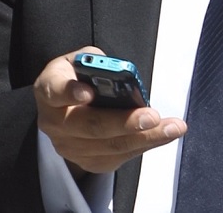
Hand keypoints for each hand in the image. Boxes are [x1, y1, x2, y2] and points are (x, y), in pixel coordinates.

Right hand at [33, 47, 185, 178]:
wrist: (66, 107)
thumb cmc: (78, 78)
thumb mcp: (83, 61)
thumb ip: (98, 63)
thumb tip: (121, 73)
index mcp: (50, 90)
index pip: (56, 90)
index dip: (70, 91)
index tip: (88, 92)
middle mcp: (55, 122)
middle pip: (91, 126)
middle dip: (125, 122)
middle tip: (152, 116)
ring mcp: (69, 146)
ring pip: (110, 146)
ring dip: (146, 138)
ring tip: (172, 127)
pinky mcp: (86, 161)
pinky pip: (119, 157)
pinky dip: (144, 146)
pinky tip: (162, 136)